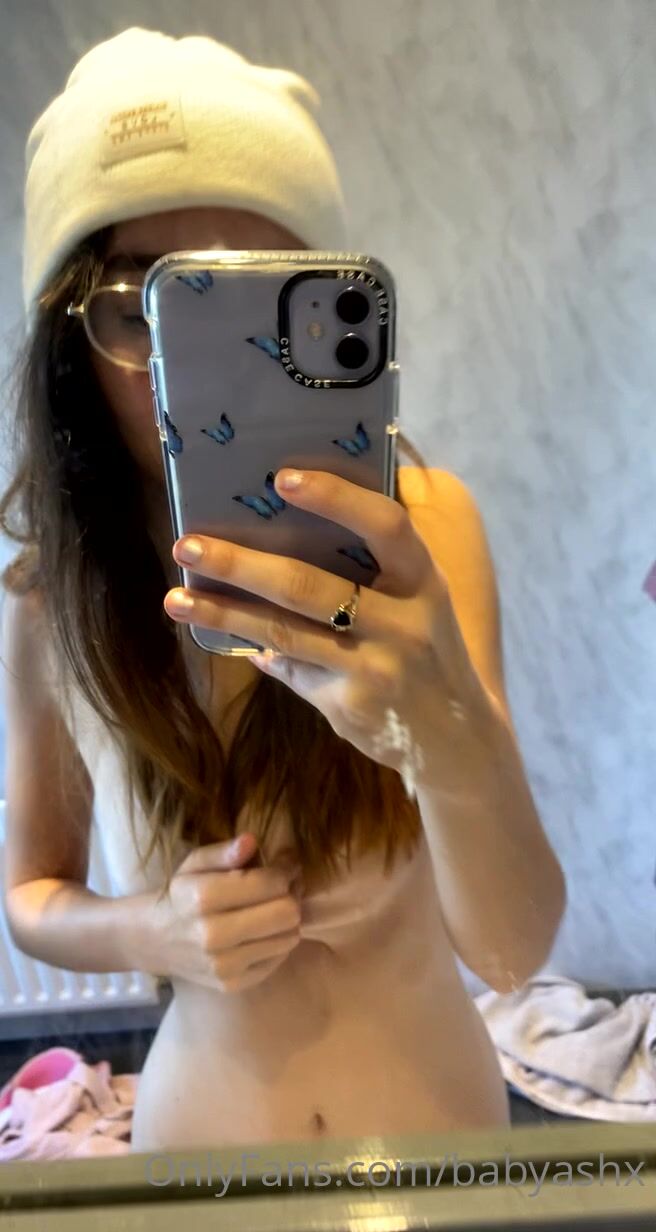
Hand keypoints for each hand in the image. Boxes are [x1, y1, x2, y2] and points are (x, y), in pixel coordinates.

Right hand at [141, 833, 301, 992]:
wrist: (153, 940)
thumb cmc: (180, 894)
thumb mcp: (195, 863)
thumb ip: (223, 852)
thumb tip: (251, 841)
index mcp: (204, 898)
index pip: (272, 883)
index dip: (287, 868)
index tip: (285, 862)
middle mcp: (215, 935)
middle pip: (287, 913)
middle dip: (292, 894)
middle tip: (286, 885)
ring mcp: (225, 966)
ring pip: (289, 937)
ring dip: (289, 918)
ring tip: (275, 906)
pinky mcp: (233, 985)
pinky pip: (279, 959)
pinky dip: (278, 941)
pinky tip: (264, 929)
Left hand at [164, 469, 495, 797]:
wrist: (458, 739)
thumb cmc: (430, 648)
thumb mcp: (423, 599)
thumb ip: (381, 562)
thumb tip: (298, 517)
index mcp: (423, 581)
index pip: (385, 526)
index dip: (335, 498)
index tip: (281, 478)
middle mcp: (403, 624)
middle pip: (308, 586)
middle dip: (241, 563)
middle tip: (187, 544)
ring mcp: (374, 668)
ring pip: (283, 633)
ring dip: (224, 612)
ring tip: (175, 597)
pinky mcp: (349, 705)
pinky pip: (291, 668)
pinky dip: (258, 650)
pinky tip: (224, 635)